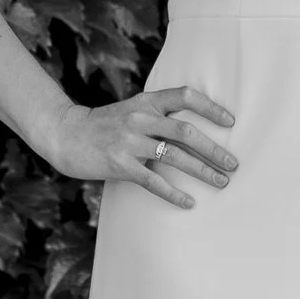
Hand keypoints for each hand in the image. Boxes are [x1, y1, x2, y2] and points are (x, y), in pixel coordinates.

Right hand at [47, 85, 239, 207]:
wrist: (65, 133)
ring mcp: (129, 141)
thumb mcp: (131, 109)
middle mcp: (140, 118)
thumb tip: (194, 130)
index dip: (210, 108)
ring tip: (222, 182)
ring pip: (174, 156)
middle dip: (214, 149)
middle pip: (186, 131)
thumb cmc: (104, 124)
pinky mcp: (119, 164)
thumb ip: (158, 115)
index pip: (184, 96)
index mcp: (146, 101)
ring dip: (202, 171)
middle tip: (233, 163)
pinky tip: (189, 202)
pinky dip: (174, 193)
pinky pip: (153, 181)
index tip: (231, 121)